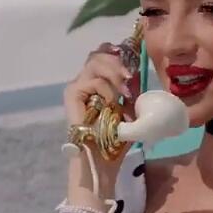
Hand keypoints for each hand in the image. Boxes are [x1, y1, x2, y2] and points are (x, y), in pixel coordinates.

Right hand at [63, 42, 141, 196]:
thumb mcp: (131, 109)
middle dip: (119, 61)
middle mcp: (86, 80)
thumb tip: (140, 73)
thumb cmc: (117, 138)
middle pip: (99, 53)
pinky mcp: (72, 94)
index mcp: (99, 81)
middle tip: (131, 77)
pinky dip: (106, 90)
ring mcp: (77, 86)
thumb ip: (132, 90)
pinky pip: (92, 81)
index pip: (106, 53)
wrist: (103, 160)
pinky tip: (113, 103)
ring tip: (125, 93)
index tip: (136, 61)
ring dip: (114, 74)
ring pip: (95, 61)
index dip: (121, 52)